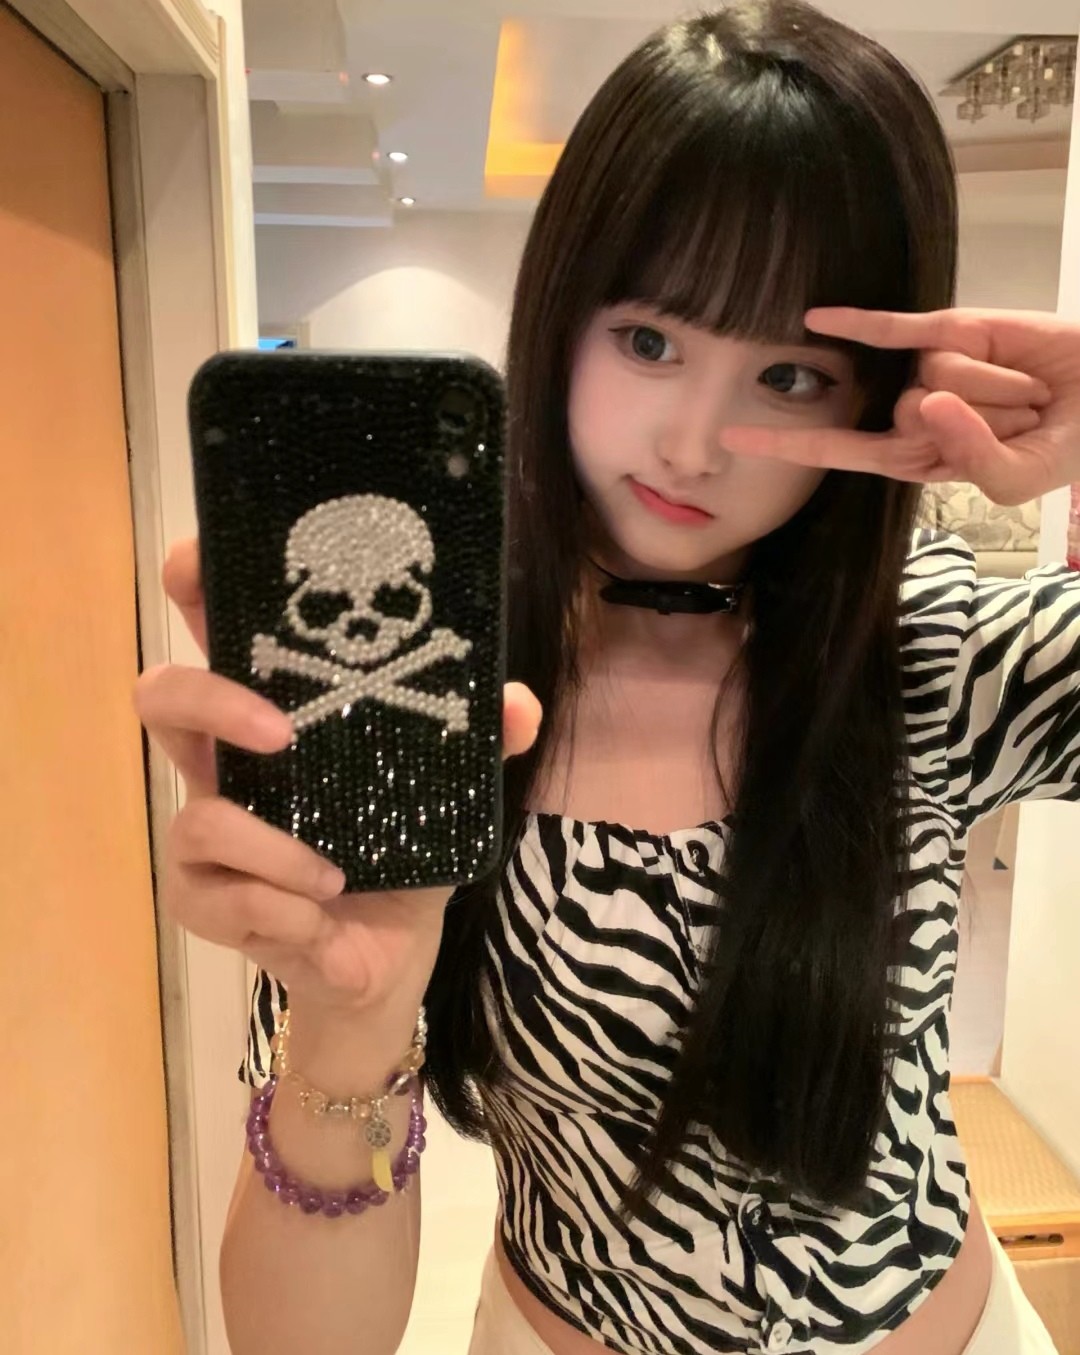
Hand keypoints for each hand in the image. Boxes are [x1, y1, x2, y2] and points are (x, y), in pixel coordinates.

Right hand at [135, 539, 541, 1013]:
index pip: (218, 637)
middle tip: (282, 732)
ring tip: (333, 877)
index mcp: (276, 722)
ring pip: (198, 818)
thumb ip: (482, 743)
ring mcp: (207, 836)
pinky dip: (282, 911)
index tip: (202, 565)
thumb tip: (516, 703)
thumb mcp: (450, 796)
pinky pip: (221, 897)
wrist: (389, 960)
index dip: (194, 589)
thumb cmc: (404, 855)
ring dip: (276, 850)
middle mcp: (228, 768)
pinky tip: (320, 920)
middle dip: (211, 699)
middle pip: (163, 698)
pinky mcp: (205, 902)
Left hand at [721, 307, 1079, 506]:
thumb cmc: (1061, 446)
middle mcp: (910, 411)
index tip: (731, 441)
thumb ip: (972, 460)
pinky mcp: (950, 329)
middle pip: (913, 413)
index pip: (838, 452)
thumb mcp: (1017, 479)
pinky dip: (862, 322)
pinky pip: (898, 326)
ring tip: (1027, 392)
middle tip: (1022, 418)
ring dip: (997, 388)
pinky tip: (817, 316)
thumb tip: (928, 400)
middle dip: (980, 418)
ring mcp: (926, 367)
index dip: (787, 445)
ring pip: (935, 376)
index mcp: (915, 457)